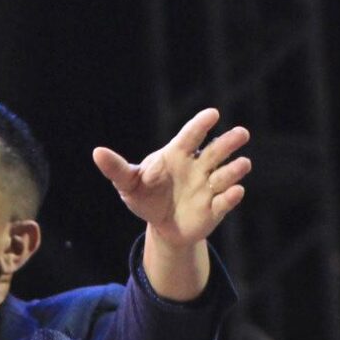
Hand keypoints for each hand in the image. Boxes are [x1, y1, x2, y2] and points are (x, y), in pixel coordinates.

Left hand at [92, 106, 250, 248]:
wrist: (159, 225)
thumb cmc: (145, 197)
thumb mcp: (128, 183)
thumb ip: (116, 169)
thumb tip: (97, 152)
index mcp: (178, 155)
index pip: (191, 135)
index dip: (201, 124)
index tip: (213, 114)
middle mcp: (198, 167)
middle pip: (218, 150)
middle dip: (230, 141)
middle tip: (242, 134)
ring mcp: (209, 186)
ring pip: (227, 173)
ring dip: (234, 169)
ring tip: (240, 165)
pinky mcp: (216, 207)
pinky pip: (227, 200)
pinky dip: (232, 196)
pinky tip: (235, 192)